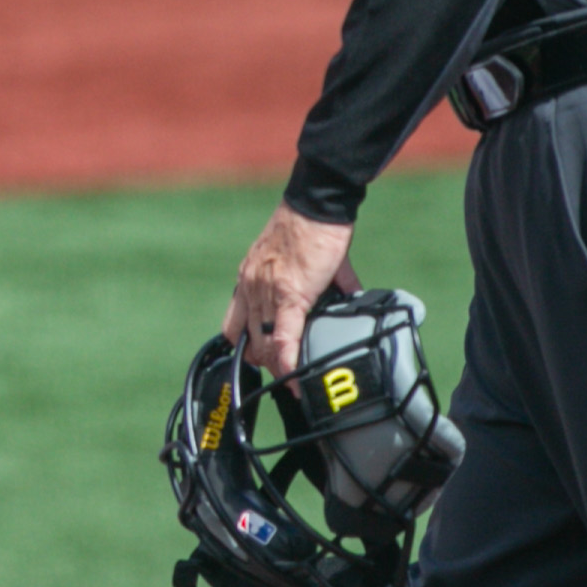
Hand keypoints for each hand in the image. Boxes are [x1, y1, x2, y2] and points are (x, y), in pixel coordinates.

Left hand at [225, 203, 359, 375]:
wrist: (317, 208)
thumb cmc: (313, 228)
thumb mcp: (302, 258)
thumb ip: (324, 281)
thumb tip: (351, 295)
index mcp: (249, 279)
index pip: (235, 325)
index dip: (246, 346)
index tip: (260, 359)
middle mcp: (251, 287)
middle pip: (248, 339)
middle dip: (264, 362)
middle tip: (283, 374)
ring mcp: (266, 292)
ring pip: (265, 342)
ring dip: (278, 365)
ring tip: (293, 379)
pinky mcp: (290, 294)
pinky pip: (284, 336)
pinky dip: (289, 360)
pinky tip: (295, 376)